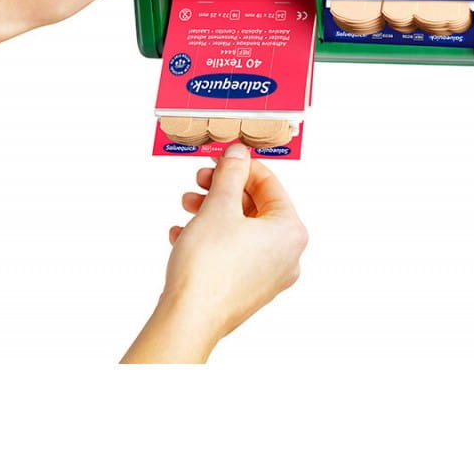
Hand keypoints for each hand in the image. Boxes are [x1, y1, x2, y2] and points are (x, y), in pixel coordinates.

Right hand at [121, 143, 308, 362]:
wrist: (189, 319)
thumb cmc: (209, 267)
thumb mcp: (218, 206)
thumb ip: (230, 174)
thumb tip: (238, 154)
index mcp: (291, 231)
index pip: (269, 184)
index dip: (241, 166)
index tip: (220, 158)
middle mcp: (287, 255)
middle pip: (254, 207)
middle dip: (222, 190)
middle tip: (200, 181)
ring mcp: (268, 275)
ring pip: (240, 229)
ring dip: (211, 212)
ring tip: (186, 207)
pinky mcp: (246, 289)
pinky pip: (231, 252)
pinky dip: (209, 238)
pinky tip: (182, 234)